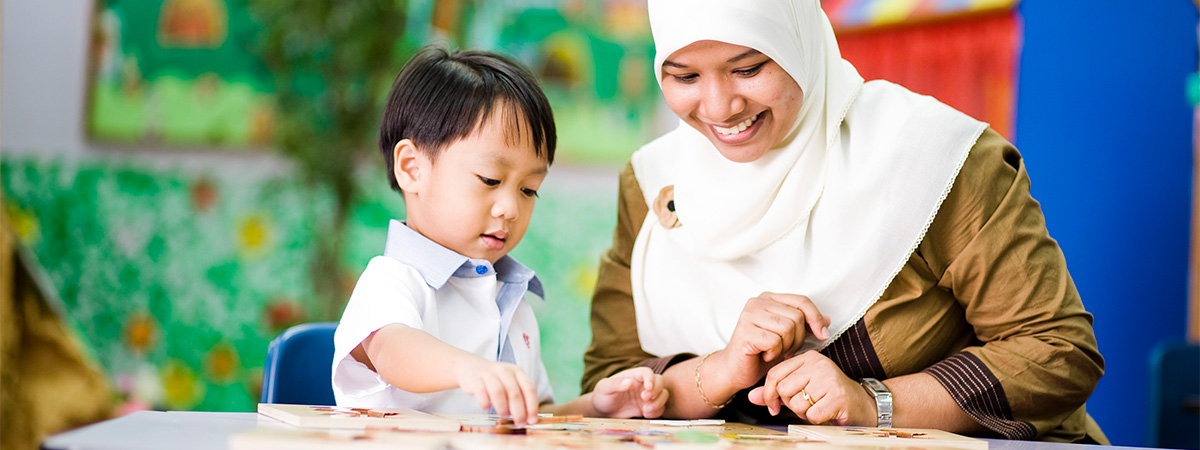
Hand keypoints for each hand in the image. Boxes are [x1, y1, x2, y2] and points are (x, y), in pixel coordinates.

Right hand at [453, 358, 539, 424]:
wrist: (472, 367)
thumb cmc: (495, 380)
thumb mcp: (510, 383)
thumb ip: (520, 398)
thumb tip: (528, 419)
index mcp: (517, 371)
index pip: (529, 388)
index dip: (532, 406)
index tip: (532, 420)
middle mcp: (504, 371)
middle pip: (514, 393)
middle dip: (519, 412)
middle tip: (519, 423)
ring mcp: (488, 374)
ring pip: (498, 392)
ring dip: (503, 407)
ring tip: (504, 415)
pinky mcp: (474, 379)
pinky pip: (481, 392)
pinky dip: (485, 403)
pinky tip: (486, 408)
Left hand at [592, 367, 668, 417]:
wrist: (603, 411)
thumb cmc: (602, 396)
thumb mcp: (604, 388)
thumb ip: (615, 384)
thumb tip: (628, 382)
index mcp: (633, 375)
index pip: (647, 372)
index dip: (650, 378)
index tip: (648, 388)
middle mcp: (642, 384)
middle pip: (660, 381)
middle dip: (657, 390)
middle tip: (645, 398)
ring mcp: (647, 396)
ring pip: (663, 394)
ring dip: (659, 402)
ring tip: (646, 410)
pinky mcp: (648, 407)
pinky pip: (660, 407)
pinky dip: (658, 411)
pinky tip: (647, 414)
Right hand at [722, 292, 829, 387]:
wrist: (735, 371)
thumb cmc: (761, 354)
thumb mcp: (789, 338)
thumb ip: (805, 327)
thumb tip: (827, 320)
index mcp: (769, 299)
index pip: (802, 301)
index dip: (816, 318)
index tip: (823, 335)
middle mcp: (757, 302)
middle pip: (797, 316)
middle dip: (798, 339)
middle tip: (785, 350)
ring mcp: (749, 315)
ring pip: (787, 328)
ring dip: (786, 347)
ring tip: (775, 352)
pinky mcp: (744, 330)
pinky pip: (774, 341)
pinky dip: (775, 353)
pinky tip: (765, 355)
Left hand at [747, 351, 874, 425]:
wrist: (863, 405)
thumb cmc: (829, 395)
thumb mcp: (801, 388)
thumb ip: (776, 391)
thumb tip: (751, 396)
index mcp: (808, 357)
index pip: (775, 373)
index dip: (769, 393)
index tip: (773, 405)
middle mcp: (818, 364)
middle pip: (783, 389)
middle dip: (790, 403)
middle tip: (805, 404)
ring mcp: (829, 379)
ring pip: (796, 403)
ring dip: (804, 412)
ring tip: (817, 406)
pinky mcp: (837, 396)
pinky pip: (811, 415)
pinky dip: (815, 419)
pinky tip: (826, 412)